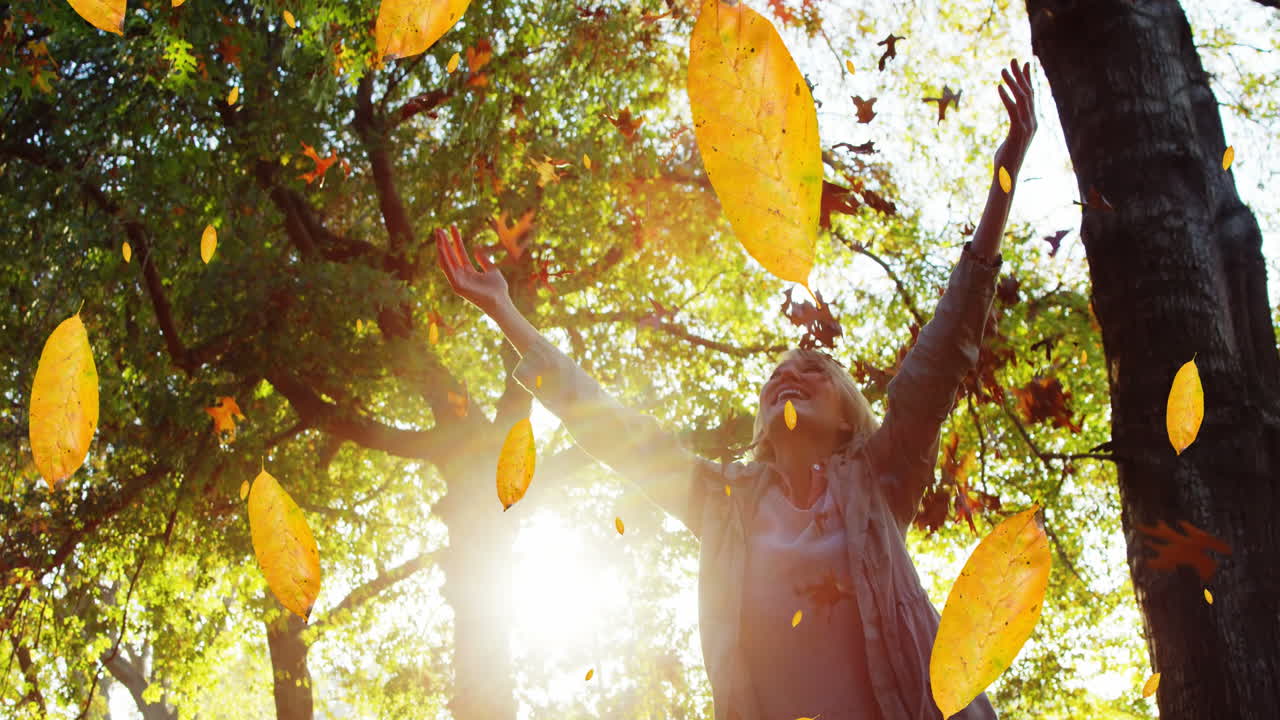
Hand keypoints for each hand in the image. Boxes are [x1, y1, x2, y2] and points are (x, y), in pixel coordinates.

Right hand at [436, 224, 509, 313]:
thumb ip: (484, 259)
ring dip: (441, 248)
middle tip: (439, 228)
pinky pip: (448, 270)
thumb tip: (476, 248)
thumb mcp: (491, 269)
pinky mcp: (457, 286)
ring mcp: (458, 281)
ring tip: (438, 235)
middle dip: (444, 242)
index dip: (456, 239)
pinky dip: (443, 259)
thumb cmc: (498, 289)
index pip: (459, 253)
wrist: (501, 302)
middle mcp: (461, 276)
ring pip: (446, 261)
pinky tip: (440, 248)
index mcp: (468, 272)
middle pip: (450, 255)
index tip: (453, 226)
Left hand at [994, 58, 1036, 176]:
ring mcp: (1027, 126)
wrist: (1007, 176)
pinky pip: (1013, 110)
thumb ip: (1015, 128)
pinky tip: (999, 87)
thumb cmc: (1006, 159)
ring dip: (1012, 82)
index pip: (1032, 95)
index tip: (1024, 64)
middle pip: (1028, 92)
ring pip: (1022, 99)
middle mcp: (1033, 121)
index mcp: (1032, 121)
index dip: (1028, 79)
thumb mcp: (1012, 139)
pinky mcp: (1018, 132)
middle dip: (1020, 75)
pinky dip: (1006, 97)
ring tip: (1003, 69)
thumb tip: (1013, 123)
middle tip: (1012, 59)